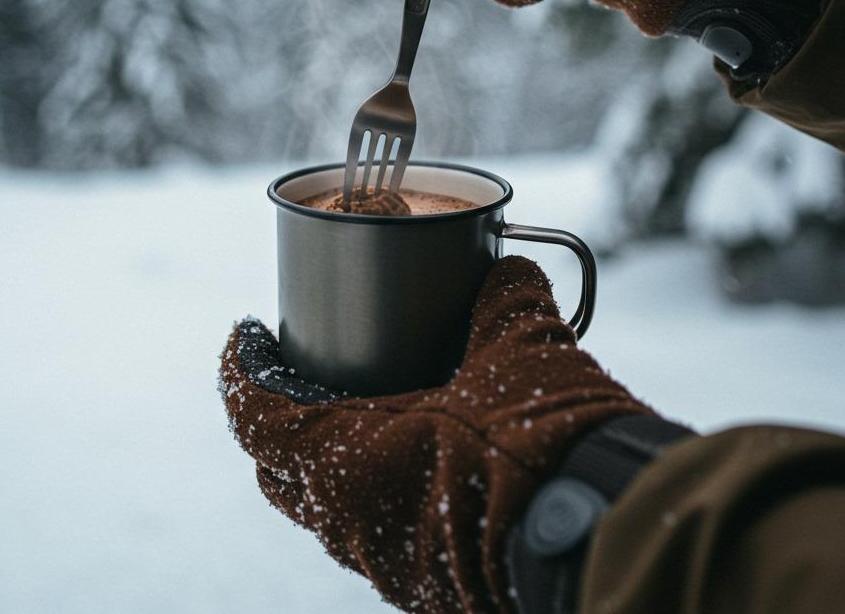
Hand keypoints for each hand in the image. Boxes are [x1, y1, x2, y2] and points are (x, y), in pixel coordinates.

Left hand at [219, 257, 649, 612]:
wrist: (603, 540)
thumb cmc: (547, 446)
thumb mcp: (523, 349)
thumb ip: (505, 296)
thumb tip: (507, 264)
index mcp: (349, 463)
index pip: (257, 416)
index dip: (241, 368)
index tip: (248, 331)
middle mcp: (351, 523)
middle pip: (277, 466)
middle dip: (275, 412)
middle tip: (296, 365)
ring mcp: (384, 561)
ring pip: (322, 506)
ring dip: (321, 454)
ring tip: (350, 404)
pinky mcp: (422, 581)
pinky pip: (369, 531)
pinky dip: (367, 486)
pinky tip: (408, 454)